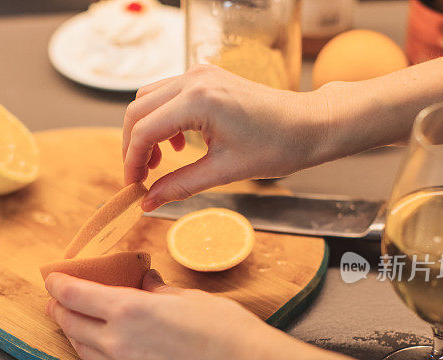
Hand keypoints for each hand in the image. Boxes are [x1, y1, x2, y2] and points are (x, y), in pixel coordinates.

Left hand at [44, 270, 292, 359]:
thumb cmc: (227, 331)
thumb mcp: (189, 297)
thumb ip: (157, 291)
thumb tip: (145, 284)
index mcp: (129, 310)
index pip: (75, 296)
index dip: (59, 285)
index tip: (53, 279)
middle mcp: (119, 342)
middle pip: (71, 325)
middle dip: (59, 310)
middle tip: (56, 301)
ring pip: (85, 352)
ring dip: (75, 334)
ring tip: (75, 323)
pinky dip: (100, 355)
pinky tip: (108, 347)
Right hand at [122, 64, 332, 210]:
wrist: (310, 124)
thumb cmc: (277, 146)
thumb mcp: (224, 172)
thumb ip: (180, 186)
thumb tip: (147, 203)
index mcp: (199, 101)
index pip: (144, 130)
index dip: (132, 161)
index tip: (132, 185)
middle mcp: (194, 80)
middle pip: (138, 110)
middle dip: (133, 146)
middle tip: (141, 177)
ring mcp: (200, 73)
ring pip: (149, 99)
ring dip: (146, 131)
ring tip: (160, 162)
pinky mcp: (206, 77)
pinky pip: (168, 94)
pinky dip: (163, 119)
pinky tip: (179, 145)